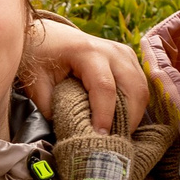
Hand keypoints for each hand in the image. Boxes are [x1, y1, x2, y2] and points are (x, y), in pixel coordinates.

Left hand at [17, 15, 144, 132]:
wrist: (47, 36)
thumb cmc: (40, 58)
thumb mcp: (37, 83)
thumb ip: (52, 108)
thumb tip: (72, 133)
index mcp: (86, 52)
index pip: (104, 87)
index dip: (104, 115)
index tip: (100, 138)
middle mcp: (111, 50)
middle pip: (133, 88)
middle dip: (128, 120)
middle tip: (114, 143)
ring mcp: (123, 52)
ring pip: (141, 88)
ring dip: (134, 114)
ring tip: (118, 135)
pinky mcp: (128, 58)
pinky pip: (140, 85)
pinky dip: (135, 106)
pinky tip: (122, 121)